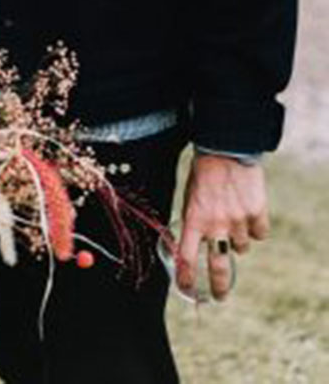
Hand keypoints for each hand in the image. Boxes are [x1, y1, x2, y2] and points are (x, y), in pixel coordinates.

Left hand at [177, 153, 268, 300]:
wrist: (227, 148)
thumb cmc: (204, 172)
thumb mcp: (189, 196)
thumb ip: (193, 220)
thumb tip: (189, 245)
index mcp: (194, 219)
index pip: (186, 257)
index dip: (186, 277)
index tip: (187, 289)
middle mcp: (216, 225)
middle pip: (219, 268)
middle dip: (219, 287)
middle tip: (219, 296)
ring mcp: (238, 221)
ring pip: (241, 248)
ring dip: (237, 239)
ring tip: (233, 217)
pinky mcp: (257, 214)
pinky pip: (259, 234)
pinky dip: (255, 228)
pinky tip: (248, 212)